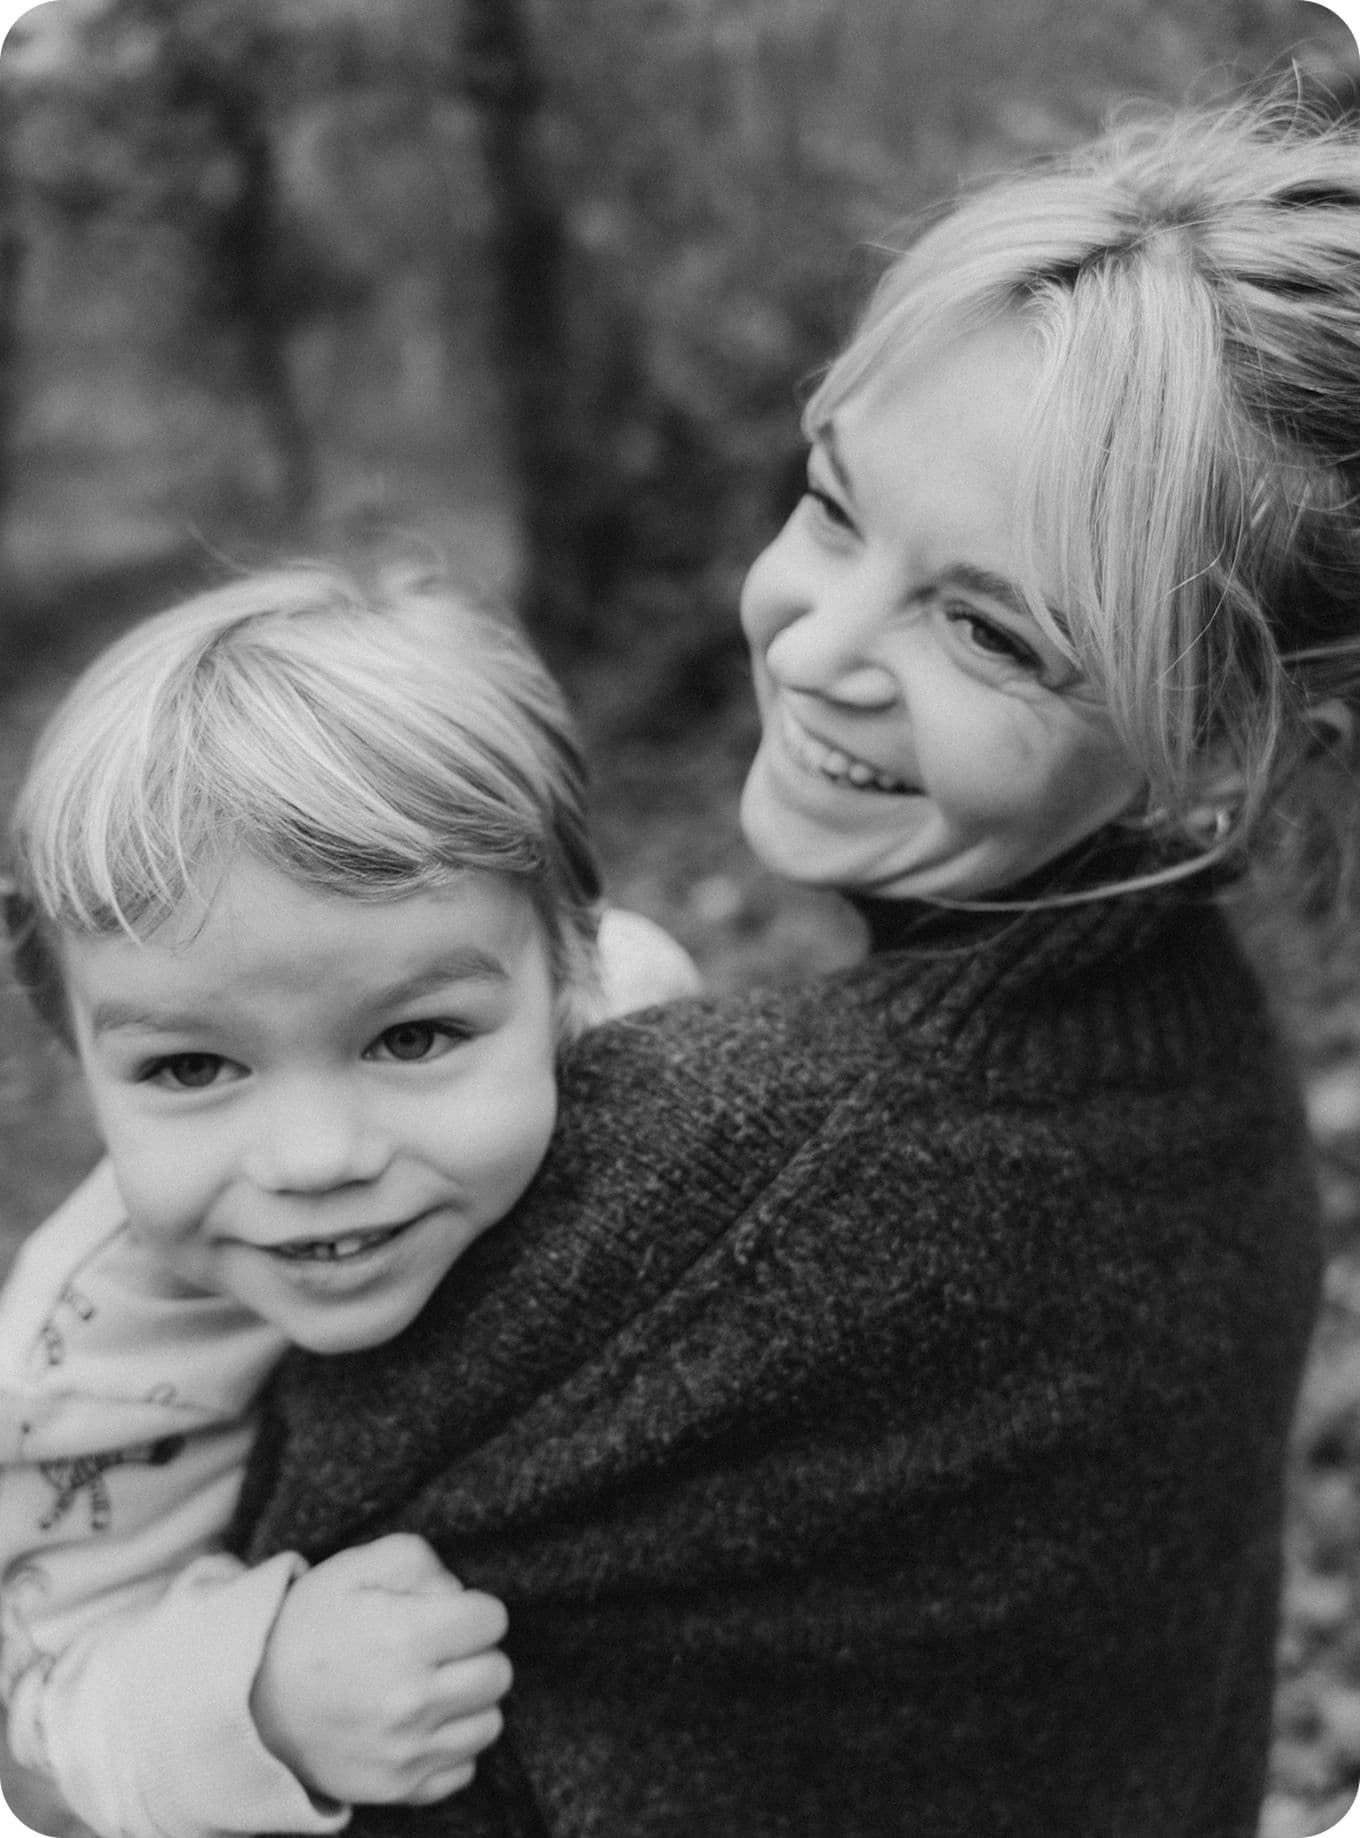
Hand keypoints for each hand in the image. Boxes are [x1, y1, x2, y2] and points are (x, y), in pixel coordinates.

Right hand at [250, 1533, 511, 1805]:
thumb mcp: (353, 1567)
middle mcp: (411, 1700)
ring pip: (489, 1722)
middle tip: (439, 1649)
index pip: (492, 1619)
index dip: (471, 1609)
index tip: (446, 1614)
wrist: (249, 1703)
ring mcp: (406, 1752)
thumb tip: (458, 1591)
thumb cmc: (308, 1626)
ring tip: (431, 1686)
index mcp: (404, 1638)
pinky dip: (451, 1747)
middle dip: (475, 1653)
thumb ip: (417, 1559)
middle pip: (498, 1673)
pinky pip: (465, 1769)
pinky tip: (420, 1724)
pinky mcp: (399, 1788)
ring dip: (469, 1701)